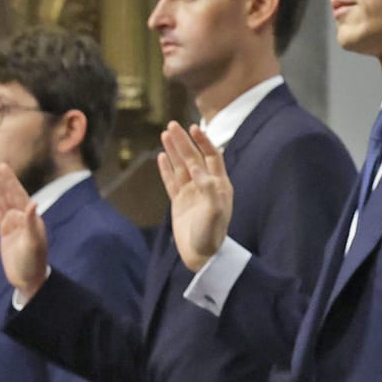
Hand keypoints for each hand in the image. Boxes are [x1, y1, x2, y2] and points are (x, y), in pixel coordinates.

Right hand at [0, 159, 49, 294]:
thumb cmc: (33, 262)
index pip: (18, 194)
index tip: (2, 165)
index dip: (9, 180)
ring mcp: (14, 222)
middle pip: (10, 192)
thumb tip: (33, 203)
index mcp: (31, 217)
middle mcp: (23, 216)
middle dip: (1, 177)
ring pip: (3, 199)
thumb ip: (31, 223)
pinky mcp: (6, 230)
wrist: (28, 279)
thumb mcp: (33, 243)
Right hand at [158, 122, 233, 272]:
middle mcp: (206, 186)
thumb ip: (208, 189)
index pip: (212, 156)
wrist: (202, 257)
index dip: (203, 141)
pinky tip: (161, 155)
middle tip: (172, 125)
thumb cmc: (212, 235)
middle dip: (183, 141)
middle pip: (193, 158)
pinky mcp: (179, 203)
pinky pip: (172, 181)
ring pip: (181, 166)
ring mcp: (191, 193)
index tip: (194, 128)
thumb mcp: (214, 212)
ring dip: (174, 150)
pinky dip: (166, 168)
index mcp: (219, 185)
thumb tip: (198, 169)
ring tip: (165, 133)